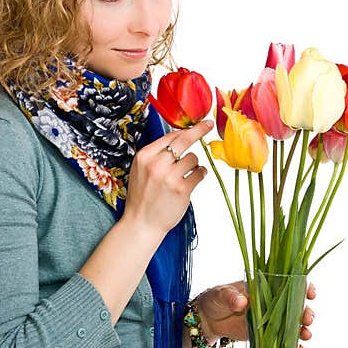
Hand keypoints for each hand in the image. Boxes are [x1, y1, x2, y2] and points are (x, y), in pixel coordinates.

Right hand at [124, 119, 212, 233]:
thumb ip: (156, 155)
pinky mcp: (182, 189)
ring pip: (193, 158)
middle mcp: (156, 164)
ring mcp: (169, 176)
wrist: (141, 222)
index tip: (197, 125)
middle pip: (183, 140)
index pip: (170, 136)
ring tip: (186, 175)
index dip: (186, 131)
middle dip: (198, 131)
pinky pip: (199, 173)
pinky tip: (193, 180)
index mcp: (144, 156)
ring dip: (194, 165)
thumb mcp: (140, 170)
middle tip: (207, 125)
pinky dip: (200, 174)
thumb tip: (180, 138)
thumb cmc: (143, 197)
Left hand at [197, 280, 316, 347]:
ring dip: (303, 330)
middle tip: (307, 319)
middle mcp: (273, 302)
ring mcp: (271, 319)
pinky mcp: (266, 335)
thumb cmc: (217, 298)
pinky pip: (283, 340)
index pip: (290, 282)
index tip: (309, 293)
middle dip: (306, 312)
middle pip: (297, 306)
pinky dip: (292, 345)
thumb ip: (231, 296)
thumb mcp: (221, 293)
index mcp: (266, 285)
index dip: (303, 286)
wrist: (209, 319)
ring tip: (305, 336)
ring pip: (294, 324)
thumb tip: (241, 301)